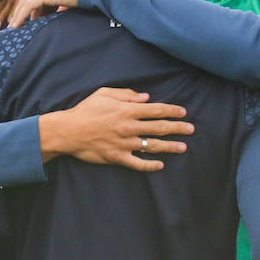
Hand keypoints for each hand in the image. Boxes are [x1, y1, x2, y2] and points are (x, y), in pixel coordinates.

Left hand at [9, 0, 84, 27]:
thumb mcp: (72, 4)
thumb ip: (62, 10)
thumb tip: (58, 21)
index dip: (33, 13)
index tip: (30, 25)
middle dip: (20, 13)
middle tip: (14, 27)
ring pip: (26, 2)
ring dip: (18, 15)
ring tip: (13, 28)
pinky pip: (29, 5)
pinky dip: (21, 15)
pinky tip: (17, 25)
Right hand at [40, 87, 191, 171]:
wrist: (68, 131)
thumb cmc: (85, 110)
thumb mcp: (104, 94)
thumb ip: (126, 94)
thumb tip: (146, 97)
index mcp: (127, 110)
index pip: (156, 110)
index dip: (172, 111)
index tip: (183, 113)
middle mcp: (129, 127)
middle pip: (159, 128)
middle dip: (178, 128)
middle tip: (191, 129)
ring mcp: (125, 144)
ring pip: (152, 146)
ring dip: (170, 147)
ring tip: (183, 147)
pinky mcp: (117, 157)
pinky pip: (137, 163)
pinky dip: (150, 165)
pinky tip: (160, 165)